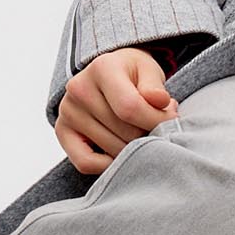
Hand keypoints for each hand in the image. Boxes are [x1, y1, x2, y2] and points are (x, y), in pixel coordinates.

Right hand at [54, 46, 179, 176]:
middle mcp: (79, 89)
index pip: (130, 108)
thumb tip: (161, 102)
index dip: (157, 121)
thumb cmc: (132, 74)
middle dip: (148, 135)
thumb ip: (155, 87)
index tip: (171, 120)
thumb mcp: (148, 71)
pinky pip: (85, 163)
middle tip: (157, 128)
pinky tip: (121, 152)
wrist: (107, 73)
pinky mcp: (62, 131)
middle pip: (123, 132)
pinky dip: (107, 165)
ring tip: (141, 134)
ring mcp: (67, 111)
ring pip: (110, 149)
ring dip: (133, 150)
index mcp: (102, 69)